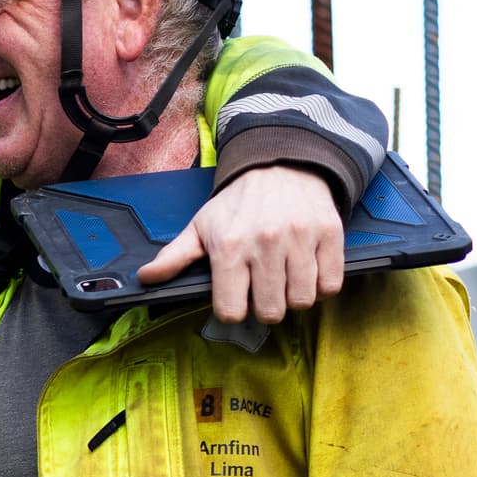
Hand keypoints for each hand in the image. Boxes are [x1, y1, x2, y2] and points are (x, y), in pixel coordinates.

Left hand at [139, 163, 345, 328]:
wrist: (281, 164)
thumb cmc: (238, 204)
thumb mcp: (201, 226)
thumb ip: (174, 257)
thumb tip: (146, 278)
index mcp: (229, 247)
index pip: (231, 312)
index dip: (233, 310)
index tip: (237, 298)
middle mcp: (264, 243)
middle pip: (270, 312)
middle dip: (266, 308)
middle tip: (264, 290)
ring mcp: (299, 239)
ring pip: (302, 301)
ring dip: (294, 298)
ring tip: (286, 280)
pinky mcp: (330, 234)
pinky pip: (330, 284)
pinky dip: (321, 286)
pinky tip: (308, 271)